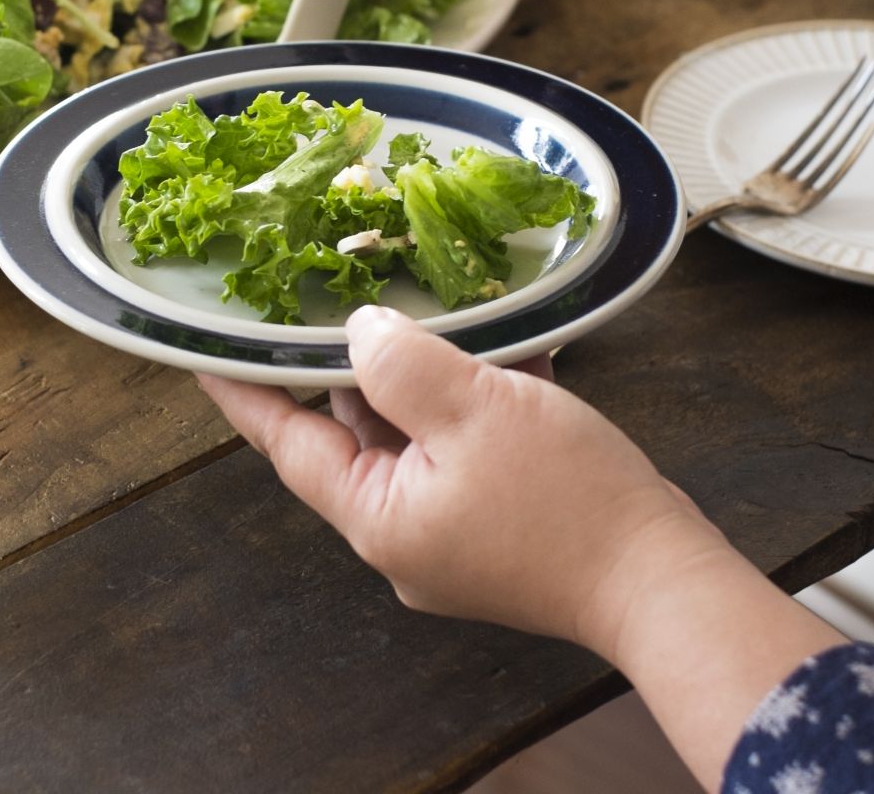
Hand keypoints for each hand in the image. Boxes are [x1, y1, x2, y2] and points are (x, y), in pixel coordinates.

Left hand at [197, 305, 723, 655]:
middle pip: (356, 430)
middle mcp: (402, 530)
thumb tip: (361, 333)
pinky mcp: (498, 524)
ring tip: (429, 304)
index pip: (287, 442)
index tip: (206, 353)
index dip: (246, 392)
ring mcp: (451, 531)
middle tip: (337, 292)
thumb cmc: (571, 505)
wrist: (666, 581)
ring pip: (418, 432)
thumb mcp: (475, 410)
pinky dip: (477, 399)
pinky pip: (468, 447)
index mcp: (377, 514)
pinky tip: (506, 345)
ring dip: (427, 373)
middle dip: (357, 361)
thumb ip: (402, 364)